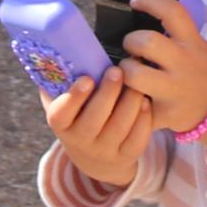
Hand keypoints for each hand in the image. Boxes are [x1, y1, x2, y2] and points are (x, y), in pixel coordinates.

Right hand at [45, 72, 155, 190]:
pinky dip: (143, 119)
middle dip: (108, 93)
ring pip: (119, 128)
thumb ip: (62, 81)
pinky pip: (137, 139)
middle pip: (93, 120)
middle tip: (118, 70)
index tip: (87, 78)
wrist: (95, 158)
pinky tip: (146, 102)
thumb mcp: (66, 102)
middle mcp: (80, 141)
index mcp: (62, 124)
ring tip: (137, 81)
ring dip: (130, 102)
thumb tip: (62, 49)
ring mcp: (104, 151)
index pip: (61, 114)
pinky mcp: (126, 156)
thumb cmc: (80, 116)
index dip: (74, 97)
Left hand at [111, 7, 206, 144]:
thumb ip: (174, 37)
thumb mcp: (198, 47)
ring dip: (124, 71)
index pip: (171, 11)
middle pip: (146, 41)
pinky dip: (129, 102)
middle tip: (131, 48)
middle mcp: (183, 63)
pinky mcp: (164, 114)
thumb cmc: (206, 73)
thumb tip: (138, 22)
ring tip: (129, 74)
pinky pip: (134, 105)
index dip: (150, 1)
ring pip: (133, 74)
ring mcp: (173, 90)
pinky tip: (135, 100)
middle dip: (130, 41)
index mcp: (192, 42)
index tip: (134, 2)